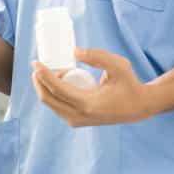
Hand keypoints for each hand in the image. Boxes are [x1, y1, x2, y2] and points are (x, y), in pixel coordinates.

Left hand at [30, 48, 154, 126]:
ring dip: (46, 86)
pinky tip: (61, 81)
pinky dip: (53, 93)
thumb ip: (98, 57)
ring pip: (50, 103)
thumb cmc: (129, 84)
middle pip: (47, 98)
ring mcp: (76, 121)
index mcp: (88, 104)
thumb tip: (74, 52)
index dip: (43, 75)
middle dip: (39, 80)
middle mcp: (79, 116)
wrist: (138, 107)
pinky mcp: (76, 121)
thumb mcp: (119, 65)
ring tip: (60, 71)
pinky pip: (56, 106)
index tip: (35, 62)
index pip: (57, 89)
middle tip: (41, 65)